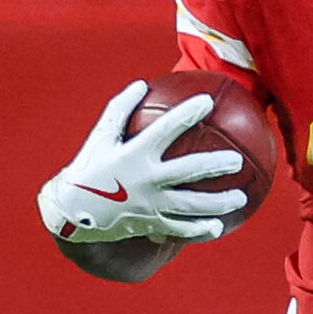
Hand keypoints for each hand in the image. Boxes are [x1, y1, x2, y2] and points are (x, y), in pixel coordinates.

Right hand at [37, 80, 246, 243]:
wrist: (71, 213)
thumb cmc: (88, 168)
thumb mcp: (100, 136)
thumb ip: (120, 109)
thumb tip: (142, 83)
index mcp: (134, 154)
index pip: (166, 129)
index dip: (187, 114)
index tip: (208, 102)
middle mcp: (146, 179)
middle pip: (190, 170)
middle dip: (217, 164)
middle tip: (237, 161)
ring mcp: (150, 205)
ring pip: (192, 205)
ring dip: (218, 202)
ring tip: (241, 197)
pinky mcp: (150, 225)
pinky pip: (180, 229)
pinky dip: (200, 229)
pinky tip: (217, 227)